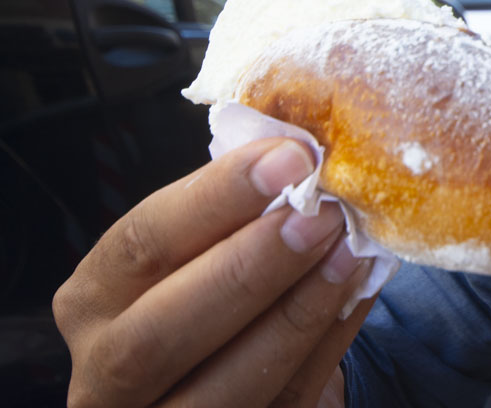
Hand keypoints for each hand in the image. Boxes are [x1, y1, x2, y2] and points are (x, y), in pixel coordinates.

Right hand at [53, 137, 374, 406]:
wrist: (223, 376)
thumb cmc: (209, 289)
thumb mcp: (198, 250)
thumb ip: (235, 211)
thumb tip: (303, 147)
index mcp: (93, 301)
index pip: (139, 245)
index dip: (215, 199)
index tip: (291, 156)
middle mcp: (105, 376)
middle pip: (158, 333)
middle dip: (248, 267)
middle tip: (321, 214)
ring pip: (221, 387)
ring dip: (297, 313)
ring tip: (352, 252)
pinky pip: (285, 403)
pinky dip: (327, 345)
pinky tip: (359, 294)